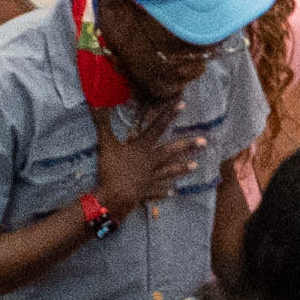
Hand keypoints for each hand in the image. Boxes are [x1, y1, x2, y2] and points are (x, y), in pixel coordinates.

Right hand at [84, 105, 186, 222]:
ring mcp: (150, 178)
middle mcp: (151, 162)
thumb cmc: (112, 169)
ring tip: (195, 166)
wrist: (115, 196)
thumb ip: (102, 123)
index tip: (182, 105)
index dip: (168, 115)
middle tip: (204, 142)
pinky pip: (156, 191)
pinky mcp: (145, 192)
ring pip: (168, 171)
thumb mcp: (106, 144)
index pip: (157, 127)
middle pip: (170, 151)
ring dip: (181, 168)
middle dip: (186, 145)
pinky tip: (172, 192)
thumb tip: (95, 102)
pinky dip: (163, 191)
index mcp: (142, 148)